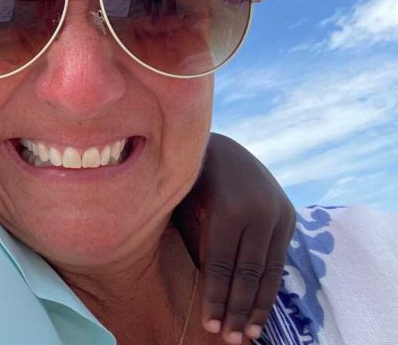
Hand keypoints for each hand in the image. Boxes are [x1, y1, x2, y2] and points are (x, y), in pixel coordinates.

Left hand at [174, 133, 294, 344]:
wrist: (220, 146)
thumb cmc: (186, 181)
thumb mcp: (182, 206)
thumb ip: (195, 243)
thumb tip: (202, 291)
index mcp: (226, 206)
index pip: (222, 265)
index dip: (216, 298)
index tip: (210, 326)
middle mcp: (258, 210)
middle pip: (248, 272)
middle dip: (239, 309)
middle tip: (231, 340)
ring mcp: (278, 212)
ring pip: (269, 270)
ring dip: (259, 306)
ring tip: (249, 335)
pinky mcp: (288, 216)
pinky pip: (278, 260)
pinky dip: (269, 288)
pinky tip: (260, 311)